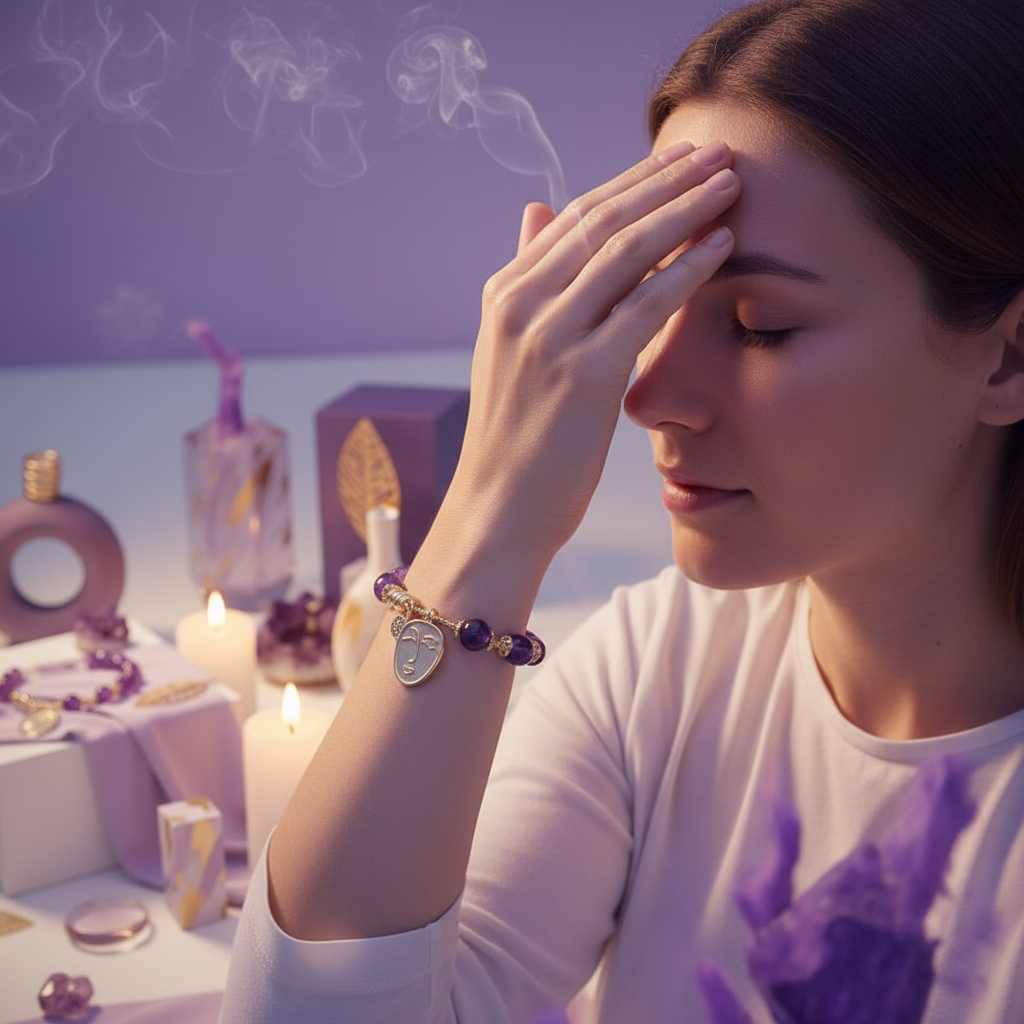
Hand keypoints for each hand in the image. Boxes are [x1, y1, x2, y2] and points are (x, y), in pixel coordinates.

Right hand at [446, 140, 739, 560]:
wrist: (499, 511)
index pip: (577, 217)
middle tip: (719, 150)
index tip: (681, 158)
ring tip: (732, 182)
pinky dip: (688, 270)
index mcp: (505, 294)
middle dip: (667, 179)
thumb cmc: (516, 440)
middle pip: (604, 220)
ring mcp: (549, 336)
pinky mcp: (584, 373)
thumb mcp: (511, 350)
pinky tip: (724, 245)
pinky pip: (646, 305)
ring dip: (685, 209)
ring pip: (627, 251)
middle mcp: (522, 304)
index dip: (635, 181)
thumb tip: (537, 210)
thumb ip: (528, 278)